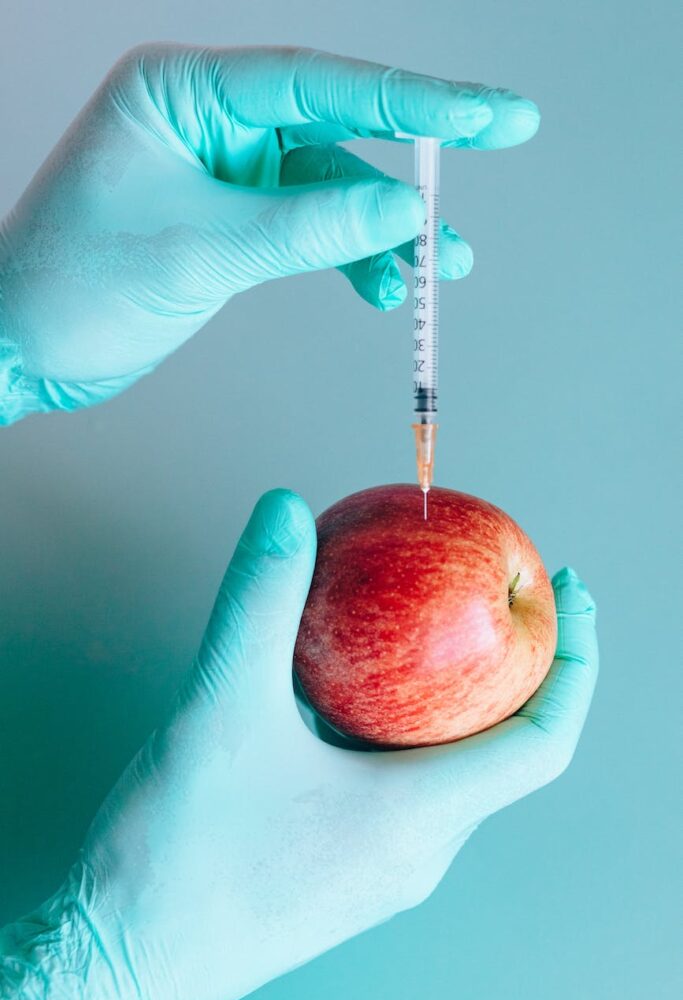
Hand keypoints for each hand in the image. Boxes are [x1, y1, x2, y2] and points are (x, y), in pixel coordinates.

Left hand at [0, 44, 539, 423]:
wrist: (22, 346)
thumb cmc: (74, 286)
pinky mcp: (232, 217)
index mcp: (185, 91)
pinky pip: (311, 227)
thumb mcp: (201, 250)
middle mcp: (209, 118)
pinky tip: (380, 287)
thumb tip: (403, 212)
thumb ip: (308, 228)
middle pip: (337, 127)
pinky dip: (350, 257)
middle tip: (493, 156)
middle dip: (413, 162)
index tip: (490, 115)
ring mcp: (224, 169)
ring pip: (333, 186)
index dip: (416, 100)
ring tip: (440, 267)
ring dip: (388, 228)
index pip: (320, 83)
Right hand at [0, 490, 596, 999]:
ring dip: (452, 695)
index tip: (571, 593)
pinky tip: (347, 689)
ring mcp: (380, 865)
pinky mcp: (340, 865)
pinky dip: (396, 724)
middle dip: (516, 663)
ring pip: (444, 765)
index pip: (542, 740)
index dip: (574, 661)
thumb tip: (288, 511)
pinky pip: (396, 782)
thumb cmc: (178, 859)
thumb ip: (259, 602)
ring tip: (432, 628)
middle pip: (502, 748)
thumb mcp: (220, 708)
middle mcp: (417, 849)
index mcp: (419, 818)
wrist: (119, 963)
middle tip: (503, 590)